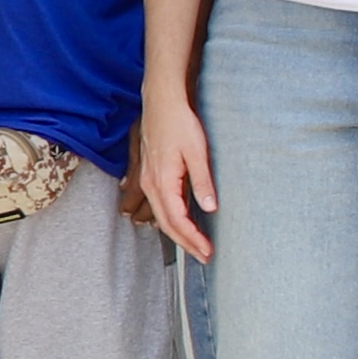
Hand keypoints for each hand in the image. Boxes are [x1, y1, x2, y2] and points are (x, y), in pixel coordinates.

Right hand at [130, 92, 217, 263]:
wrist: (161, 102)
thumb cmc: (179, 123)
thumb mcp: (197, 152)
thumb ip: (202, 182)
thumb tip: (210, 208)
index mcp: (162, 181)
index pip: (178, 220)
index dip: (193, 238)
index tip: (208, 251)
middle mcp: (150, 185)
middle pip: (166, 224)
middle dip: (186, 243)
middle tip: (205, 256)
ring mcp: (147, 180)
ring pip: (160, 216)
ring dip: (177, 234)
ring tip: (194, 245)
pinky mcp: (148, 175)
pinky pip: (157, 205)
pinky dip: (168, 220)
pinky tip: (177, 223)